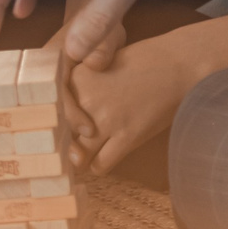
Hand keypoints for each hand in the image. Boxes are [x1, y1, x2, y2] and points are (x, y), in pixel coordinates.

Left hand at [64, 25, 221, 175]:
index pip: (49, 109)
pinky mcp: (127, 136)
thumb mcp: (101, 63)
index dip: (51, 121)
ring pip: (79, 152)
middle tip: (60, 151)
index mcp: (75, 78)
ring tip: (78, 161)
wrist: (178, 65)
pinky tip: (100, 162)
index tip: (49, 130)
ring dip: (79, 158)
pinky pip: (102, 164)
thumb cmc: (142, 61)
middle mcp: (86, 99)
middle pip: (61, 131)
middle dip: (62, 142)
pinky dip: (98, 166)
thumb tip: (62, 108)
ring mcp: (106, 120)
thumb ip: (80, 85)